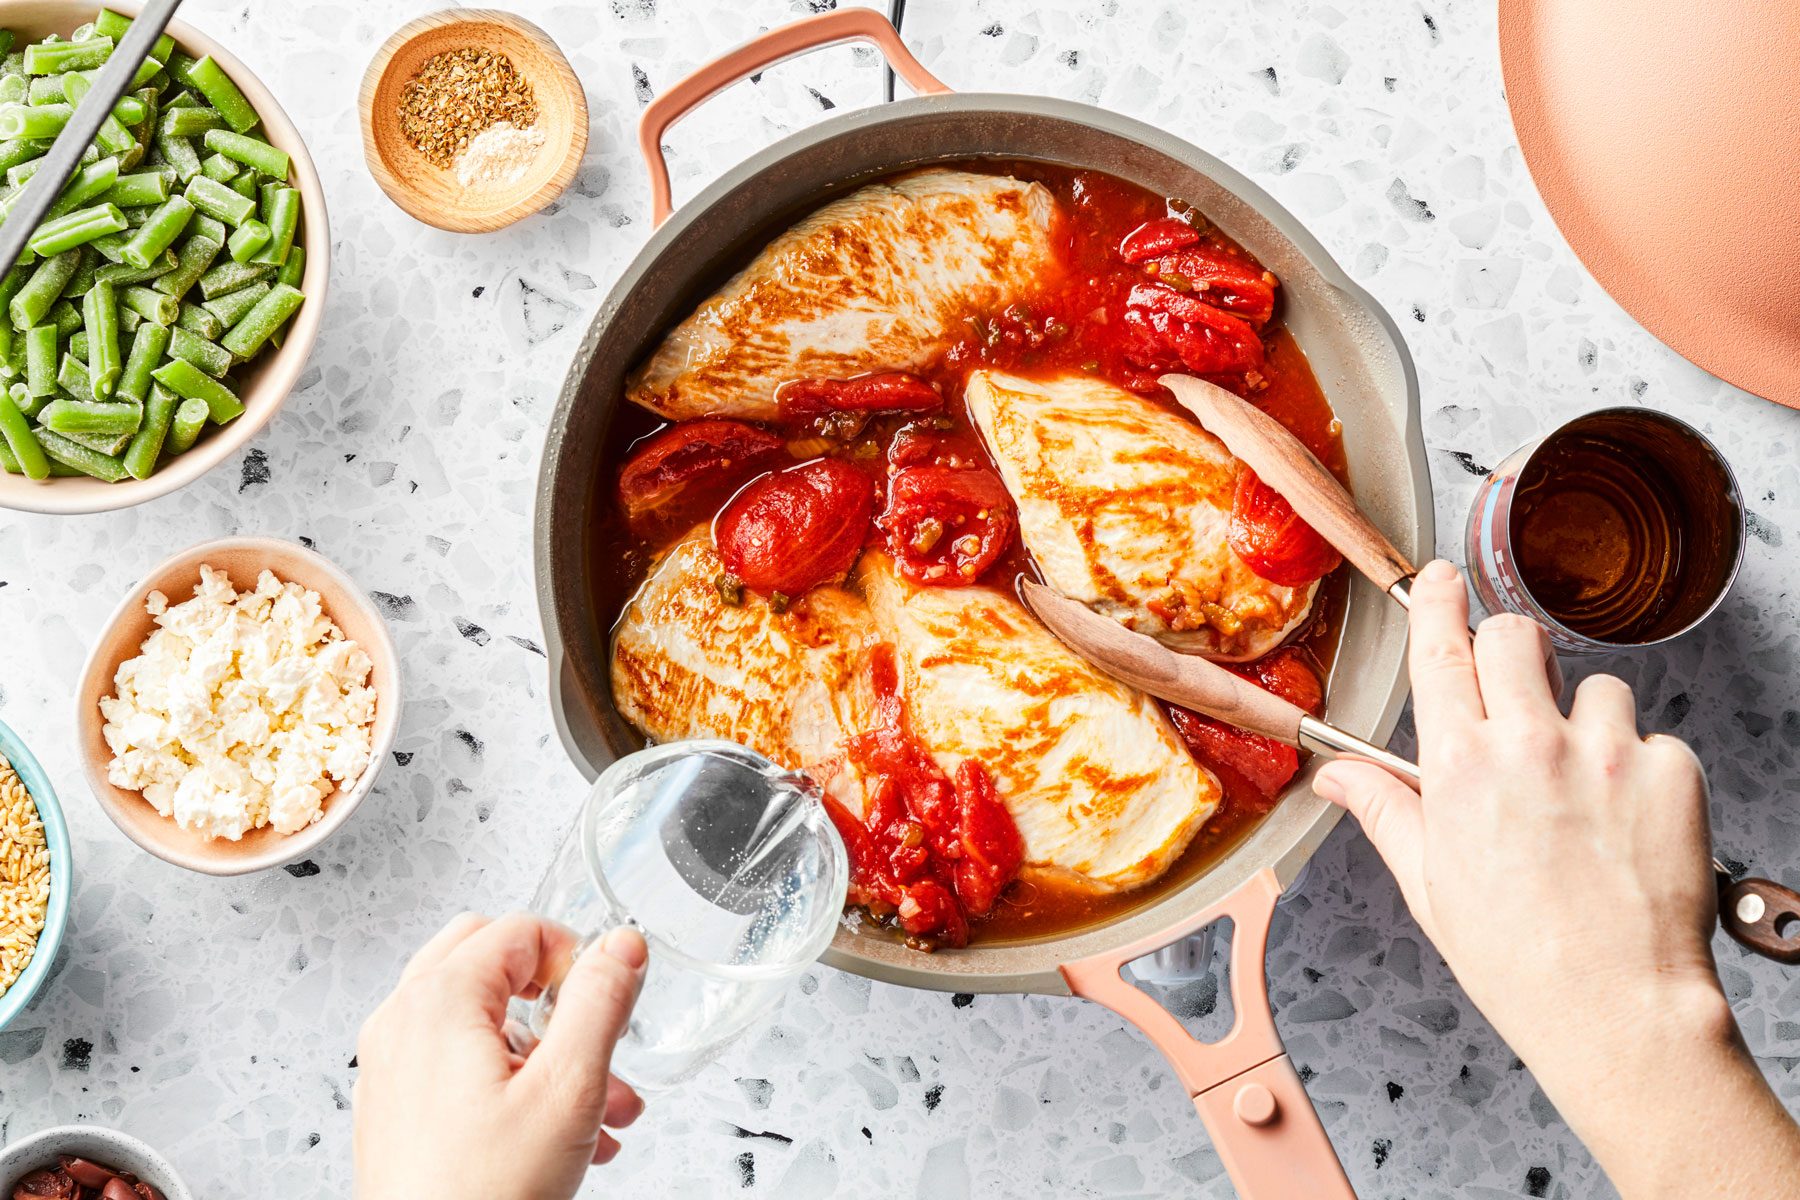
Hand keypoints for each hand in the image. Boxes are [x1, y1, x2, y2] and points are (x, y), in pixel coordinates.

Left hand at [353, 913, 648, 1199]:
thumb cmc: (484, 1194)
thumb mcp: (568, 1089)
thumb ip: (600, 1002)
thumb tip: (622, 946)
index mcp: (437, 1001)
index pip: (520, 930)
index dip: (575, 957)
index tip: (606, 998)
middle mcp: (403, 1024)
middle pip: (489, 960)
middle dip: (556, 997)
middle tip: (592, 1032)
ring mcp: (393, 1067)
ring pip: (479, 1019)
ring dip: (545, 1048)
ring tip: (600, 1106)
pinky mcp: (396, 1109)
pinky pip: (457, 1064)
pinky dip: (510, 1080)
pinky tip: (559, 1133)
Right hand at [1315, 560, 1799, 1198]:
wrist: (1617, 1008)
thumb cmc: (1519, 960)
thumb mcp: (1429, 885)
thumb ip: (1385, 811)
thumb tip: (1335, 777)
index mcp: (1459, 768)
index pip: (1440, 649)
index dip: (1439, 600)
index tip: (1442, 579)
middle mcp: (1529, 744)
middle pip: (1516, 636)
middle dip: (1512, 652)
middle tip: (1518, 695)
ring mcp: (1605, 753)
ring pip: (1597, 686)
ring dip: (1587, 721)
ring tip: (1585, 789)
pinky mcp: (1670, 770)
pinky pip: (1655, 738)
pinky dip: (1643, 769)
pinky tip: (1629, 821)